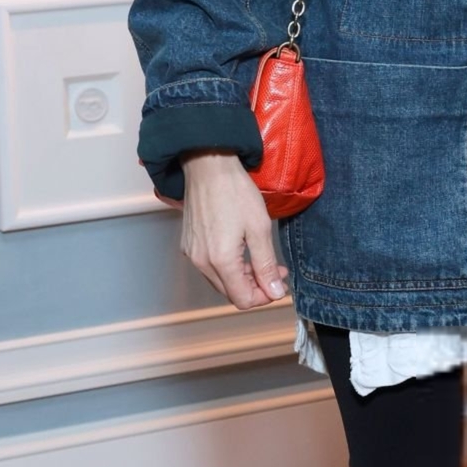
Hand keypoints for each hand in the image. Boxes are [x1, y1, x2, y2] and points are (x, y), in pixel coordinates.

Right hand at [180, 151, 289, 309]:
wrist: (208, 166)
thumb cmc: (235, 192)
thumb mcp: (259, 228)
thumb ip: (266, 264)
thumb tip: (274, 292)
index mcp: (220, 261)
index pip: (242, 299)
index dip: (264, 296)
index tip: (278, 282)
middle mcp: (201, 262)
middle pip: (230, 293)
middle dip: (255, 287)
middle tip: (275, 270)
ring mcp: (192, 253)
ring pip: (220, 281)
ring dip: (242, 277)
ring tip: (261, 260)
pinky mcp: (188, 244)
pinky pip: (210, 267)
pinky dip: (228, 267)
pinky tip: (242, 251)